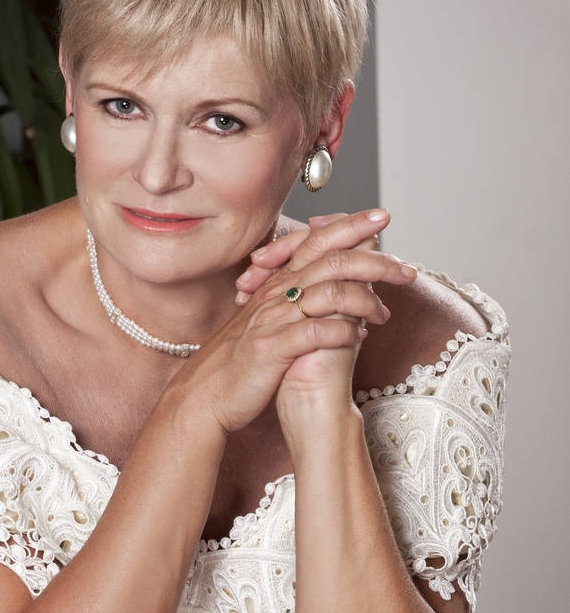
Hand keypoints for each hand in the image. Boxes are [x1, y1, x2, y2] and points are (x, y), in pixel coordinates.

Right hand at [174, 210, 416, 436]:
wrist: (206, 395)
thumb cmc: (243, 360)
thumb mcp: (269, 321)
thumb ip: (297, 298)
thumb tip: (336, 284)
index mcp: (276, 284)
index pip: (316, 241)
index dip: (350, 225)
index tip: (381, 218)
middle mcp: (274, 294)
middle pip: (331, 260)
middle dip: (374, 260)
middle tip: (406, 270)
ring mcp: (271, 320)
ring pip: (328, 292)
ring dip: (364, 301)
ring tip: (383, 315)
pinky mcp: (270, 349)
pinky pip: (314, 332)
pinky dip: (342, 332)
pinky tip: (359, 338)